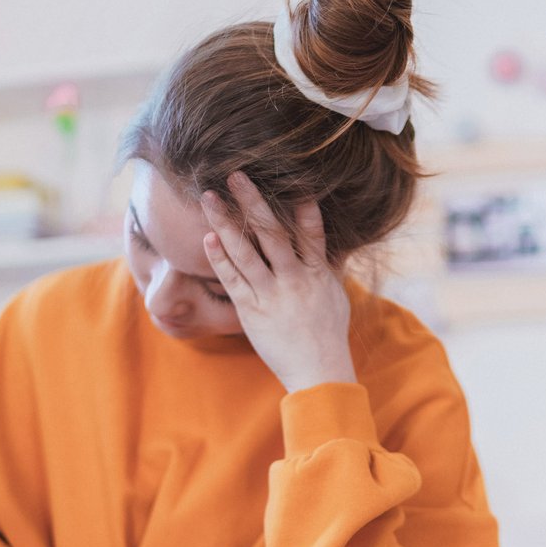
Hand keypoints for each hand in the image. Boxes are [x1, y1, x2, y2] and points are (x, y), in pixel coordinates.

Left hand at [200, 171, 356, 393]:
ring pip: (246, 252)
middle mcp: (295, 279)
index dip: (303, 208)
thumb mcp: (337, 296)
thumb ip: (331, 266)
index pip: (311, 234)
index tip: (293, 182)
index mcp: (318, 273)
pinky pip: (233, 280)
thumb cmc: (328, 334)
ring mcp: (272, 294)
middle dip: (252, 202)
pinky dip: (220, 258)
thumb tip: (336, 244)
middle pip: (273, 233)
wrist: (317, 371)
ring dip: (226, 222)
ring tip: (209, 198)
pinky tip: (208, 238)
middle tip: (235, 175)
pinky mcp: (252, 311)